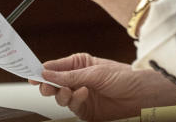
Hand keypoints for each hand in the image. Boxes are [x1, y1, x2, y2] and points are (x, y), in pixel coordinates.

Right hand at [29, 53, 175, 120]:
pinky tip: (82, 93)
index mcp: (81, 64)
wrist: (144, 96)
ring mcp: (81, 95)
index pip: (56, 66)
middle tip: (44, 85)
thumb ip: (71, 74)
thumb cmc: (126, 77)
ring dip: (61, 92)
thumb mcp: (97, 71)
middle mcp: (79, 79)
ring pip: (60, 95)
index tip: (32, 73)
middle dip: (47, 84)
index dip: (43, 70)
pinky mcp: (85, 110)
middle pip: (54, 82)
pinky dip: (74, 100)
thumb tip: (47, 72)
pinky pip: (72, 105)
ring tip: (67, 89)